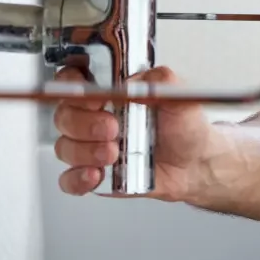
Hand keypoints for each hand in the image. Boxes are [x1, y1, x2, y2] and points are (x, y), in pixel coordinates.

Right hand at [52, 66, 212, 200]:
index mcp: (110, 93)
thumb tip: (138, 79)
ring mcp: (92, 147)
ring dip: (84, 152)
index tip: (94, 98)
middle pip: (64, 115)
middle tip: (112, 128)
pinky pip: (69, 179)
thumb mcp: (180, 97)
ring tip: (114, 153)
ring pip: (64, 147)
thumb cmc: (184, 127)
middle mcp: (95, 117)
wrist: (195, 164)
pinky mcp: (95, 174)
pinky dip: (77, 179)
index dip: (72, 86)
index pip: (72, 80)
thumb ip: (162, 81)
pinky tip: (97, 175)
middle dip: (83, 124)